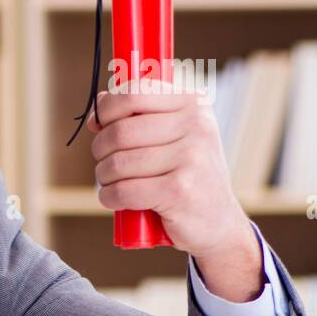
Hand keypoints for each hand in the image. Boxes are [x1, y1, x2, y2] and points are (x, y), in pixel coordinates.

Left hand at [87, 83, 263, 300]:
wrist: (218, 221)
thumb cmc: (186, 174)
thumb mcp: (172, 135)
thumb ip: (138, 114)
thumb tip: (98, 103)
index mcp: (193, 104)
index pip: (132, 93)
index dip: (106, 110)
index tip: (100, 127)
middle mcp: (196, 126)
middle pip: (118, 131)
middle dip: (100, 151)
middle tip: (107, 164)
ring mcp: (191, 157)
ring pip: (117, 163)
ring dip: (104, 178)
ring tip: (115, 183)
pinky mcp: (180, 190)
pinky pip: (123, 191)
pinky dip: (110, 198)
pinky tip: (116, 200)